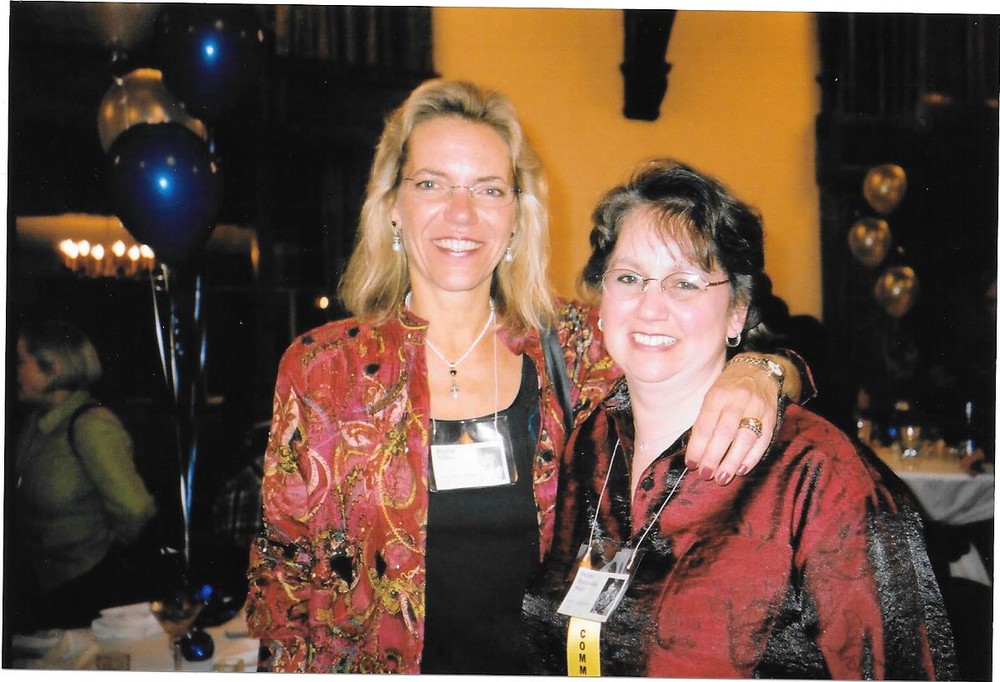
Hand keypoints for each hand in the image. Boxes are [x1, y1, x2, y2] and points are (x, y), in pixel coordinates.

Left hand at [685, 359, 778, 484]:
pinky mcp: (771, 417)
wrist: (758, 371)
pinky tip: (741, 469)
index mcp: (718, 395)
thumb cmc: (727, 388)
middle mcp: (738, 401)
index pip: (705, 425)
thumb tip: (697, 452)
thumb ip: (705, 421)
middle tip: (706, 475)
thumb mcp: (711, 396)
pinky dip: (752, 457)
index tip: (691, 464)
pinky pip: (763, 441)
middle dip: (714, 457)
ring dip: (732, 462)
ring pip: (745, 439)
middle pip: (725, 434)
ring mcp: (757, 409)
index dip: (697, 447)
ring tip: (722, 478)